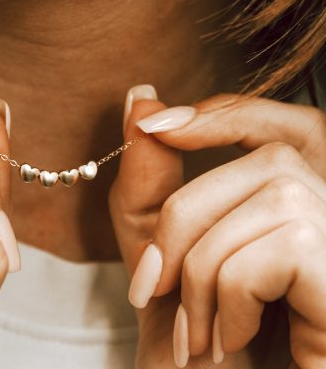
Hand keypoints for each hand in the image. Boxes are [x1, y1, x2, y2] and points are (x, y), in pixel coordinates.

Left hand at [109, 87, 325, 366]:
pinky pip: (276, 252)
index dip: (224, 114)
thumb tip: (139, 95)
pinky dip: (231, 300)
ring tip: (197, 333)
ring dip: (200, 276)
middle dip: (182, 223)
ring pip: (264, 208)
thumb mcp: (161, 248)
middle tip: (149, 286)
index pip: (280, 124)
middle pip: (265, 162)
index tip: (154, 123)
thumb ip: (150, 179)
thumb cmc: (195, 334)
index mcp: (295, 200)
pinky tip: (235, 339)